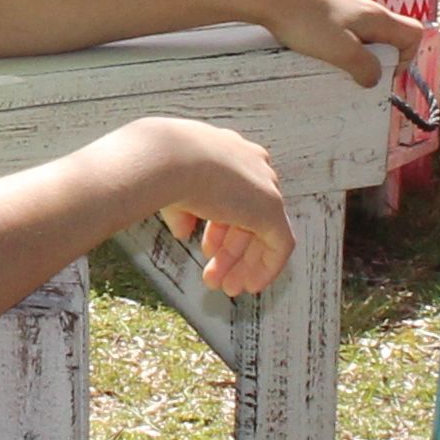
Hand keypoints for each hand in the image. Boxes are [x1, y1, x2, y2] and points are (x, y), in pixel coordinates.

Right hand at [138, 117, 294, 296]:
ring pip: (261, 231)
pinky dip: (267, 266)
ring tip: (226, 288)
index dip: (218, 227)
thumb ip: (184, 211)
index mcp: (228, 151)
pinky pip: (279, 244)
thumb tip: (184, 231)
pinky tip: (251, 285)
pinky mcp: (272, 208)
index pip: (230, 195)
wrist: (167, 158)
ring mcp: (264, 184)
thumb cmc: (160, 166)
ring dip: (241, 263)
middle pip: (247, 215)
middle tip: (214, 276)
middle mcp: (251, 163)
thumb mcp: (171, 189)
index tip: (207, 250)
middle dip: (229, 251)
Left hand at [255, 0, 427, 118]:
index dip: (407, 57)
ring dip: (354, 50)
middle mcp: (363, 5)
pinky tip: (313, 46)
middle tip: (353, 72)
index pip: (413, 33)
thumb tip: (375, 78)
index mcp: (375, 16)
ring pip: (362, 30)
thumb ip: (364, 66)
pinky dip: (335, 40)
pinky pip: (340, 24)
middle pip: (388, 33)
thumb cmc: (305, 20)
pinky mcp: (322, 1)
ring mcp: (342, 0)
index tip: (382, 72)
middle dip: (377, 57)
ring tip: (330, 62)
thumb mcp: (340, 51)